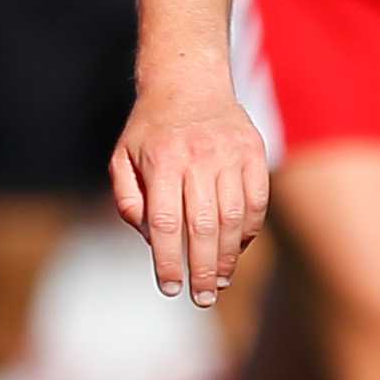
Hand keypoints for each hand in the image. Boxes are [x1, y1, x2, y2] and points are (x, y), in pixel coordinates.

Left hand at [109, 83, 269, 306]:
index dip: (168, 260)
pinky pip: (256, 201)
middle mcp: (198, 157)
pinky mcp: (253, 152)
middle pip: (202, 226)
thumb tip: (148, 236)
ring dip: (228, 256)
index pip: (165, 223)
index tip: (170, 287)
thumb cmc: (150, 130)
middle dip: (202, 268)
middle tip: (201, 298)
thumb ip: (126, 198)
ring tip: (219, 281)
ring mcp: (229, 154)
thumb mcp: (122, 157)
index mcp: (161, 161)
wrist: (188, 81)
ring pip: (233, 217)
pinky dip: (249, 230)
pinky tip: (237, 249)